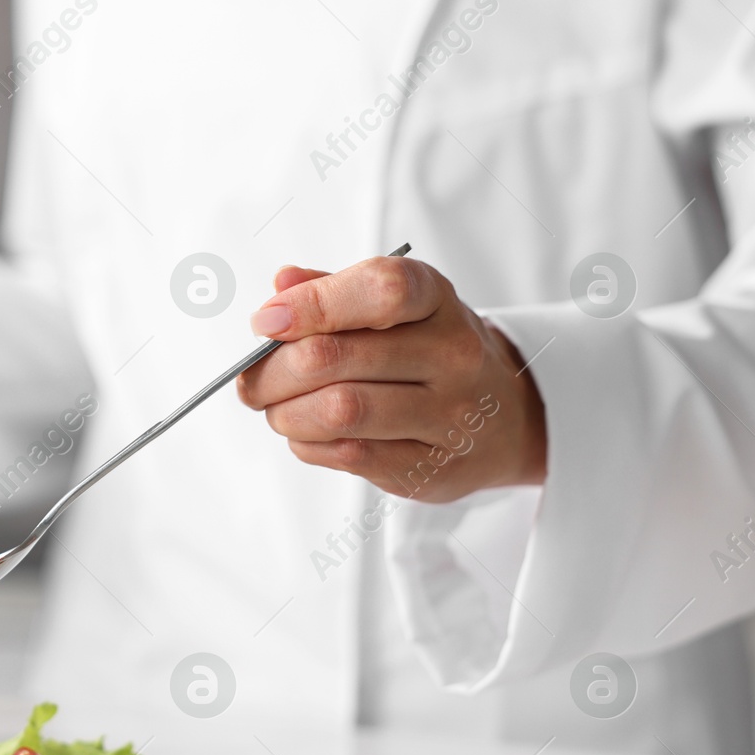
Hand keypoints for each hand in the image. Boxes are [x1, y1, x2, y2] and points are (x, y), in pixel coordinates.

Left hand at [235, 255, 545, 501]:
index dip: (312, 304)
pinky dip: (308, 444)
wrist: (502, 419)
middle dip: (273, 371)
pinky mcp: (431, 467)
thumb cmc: (428, 353)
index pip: (379, 289)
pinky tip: (307, 433)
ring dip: (286, 413)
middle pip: (335, 357)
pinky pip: (348, 455)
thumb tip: (280, 287)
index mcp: (436, 299)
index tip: (266, 321)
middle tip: (252, 382)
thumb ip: (333, 291)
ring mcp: (448, 415)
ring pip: (339, 411)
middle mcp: (452, 354)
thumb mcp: (393, 308)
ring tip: (277, 409)